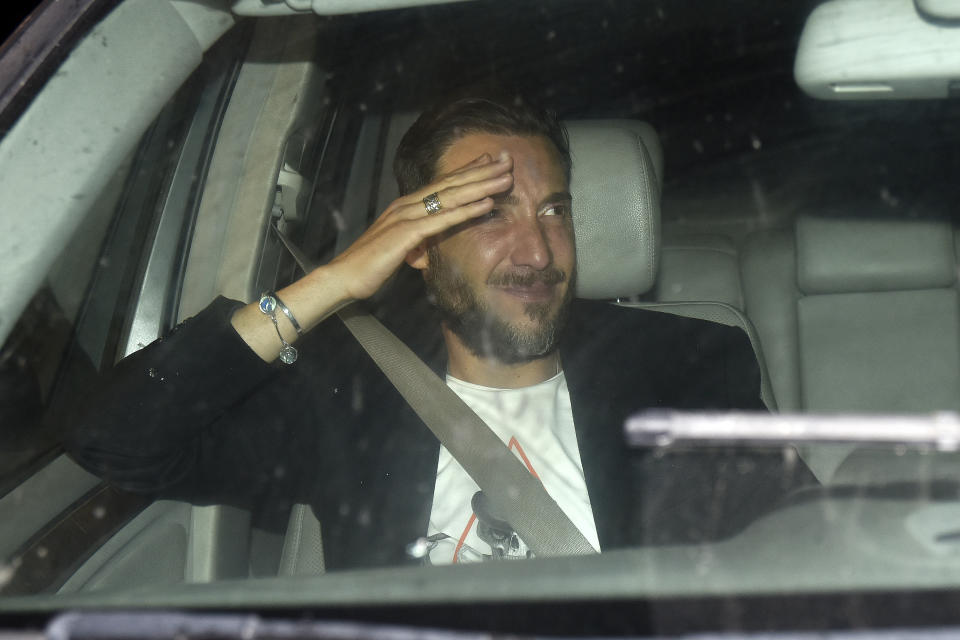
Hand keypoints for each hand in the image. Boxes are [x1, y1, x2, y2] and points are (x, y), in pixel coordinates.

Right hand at [231, 152, 511, 361]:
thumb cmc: (371, 265)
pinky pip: (442, 220)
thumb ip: (417, 243)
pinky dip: (466, 210)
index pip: (443, 184)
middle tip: (507, 159)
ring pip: (451, 196)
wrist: (345, 277)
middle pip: (451, 183)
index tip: (491, 161)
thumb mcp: (401, 250)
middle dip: (481, 171)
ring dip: (481, 186)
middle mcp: (408, 204)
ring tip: (506, 177)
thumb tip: (427, 249)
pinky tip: (487, 205)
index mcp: (406, 206)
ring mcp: (407, 216)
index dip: (468, 170)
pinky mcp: (407, 234)